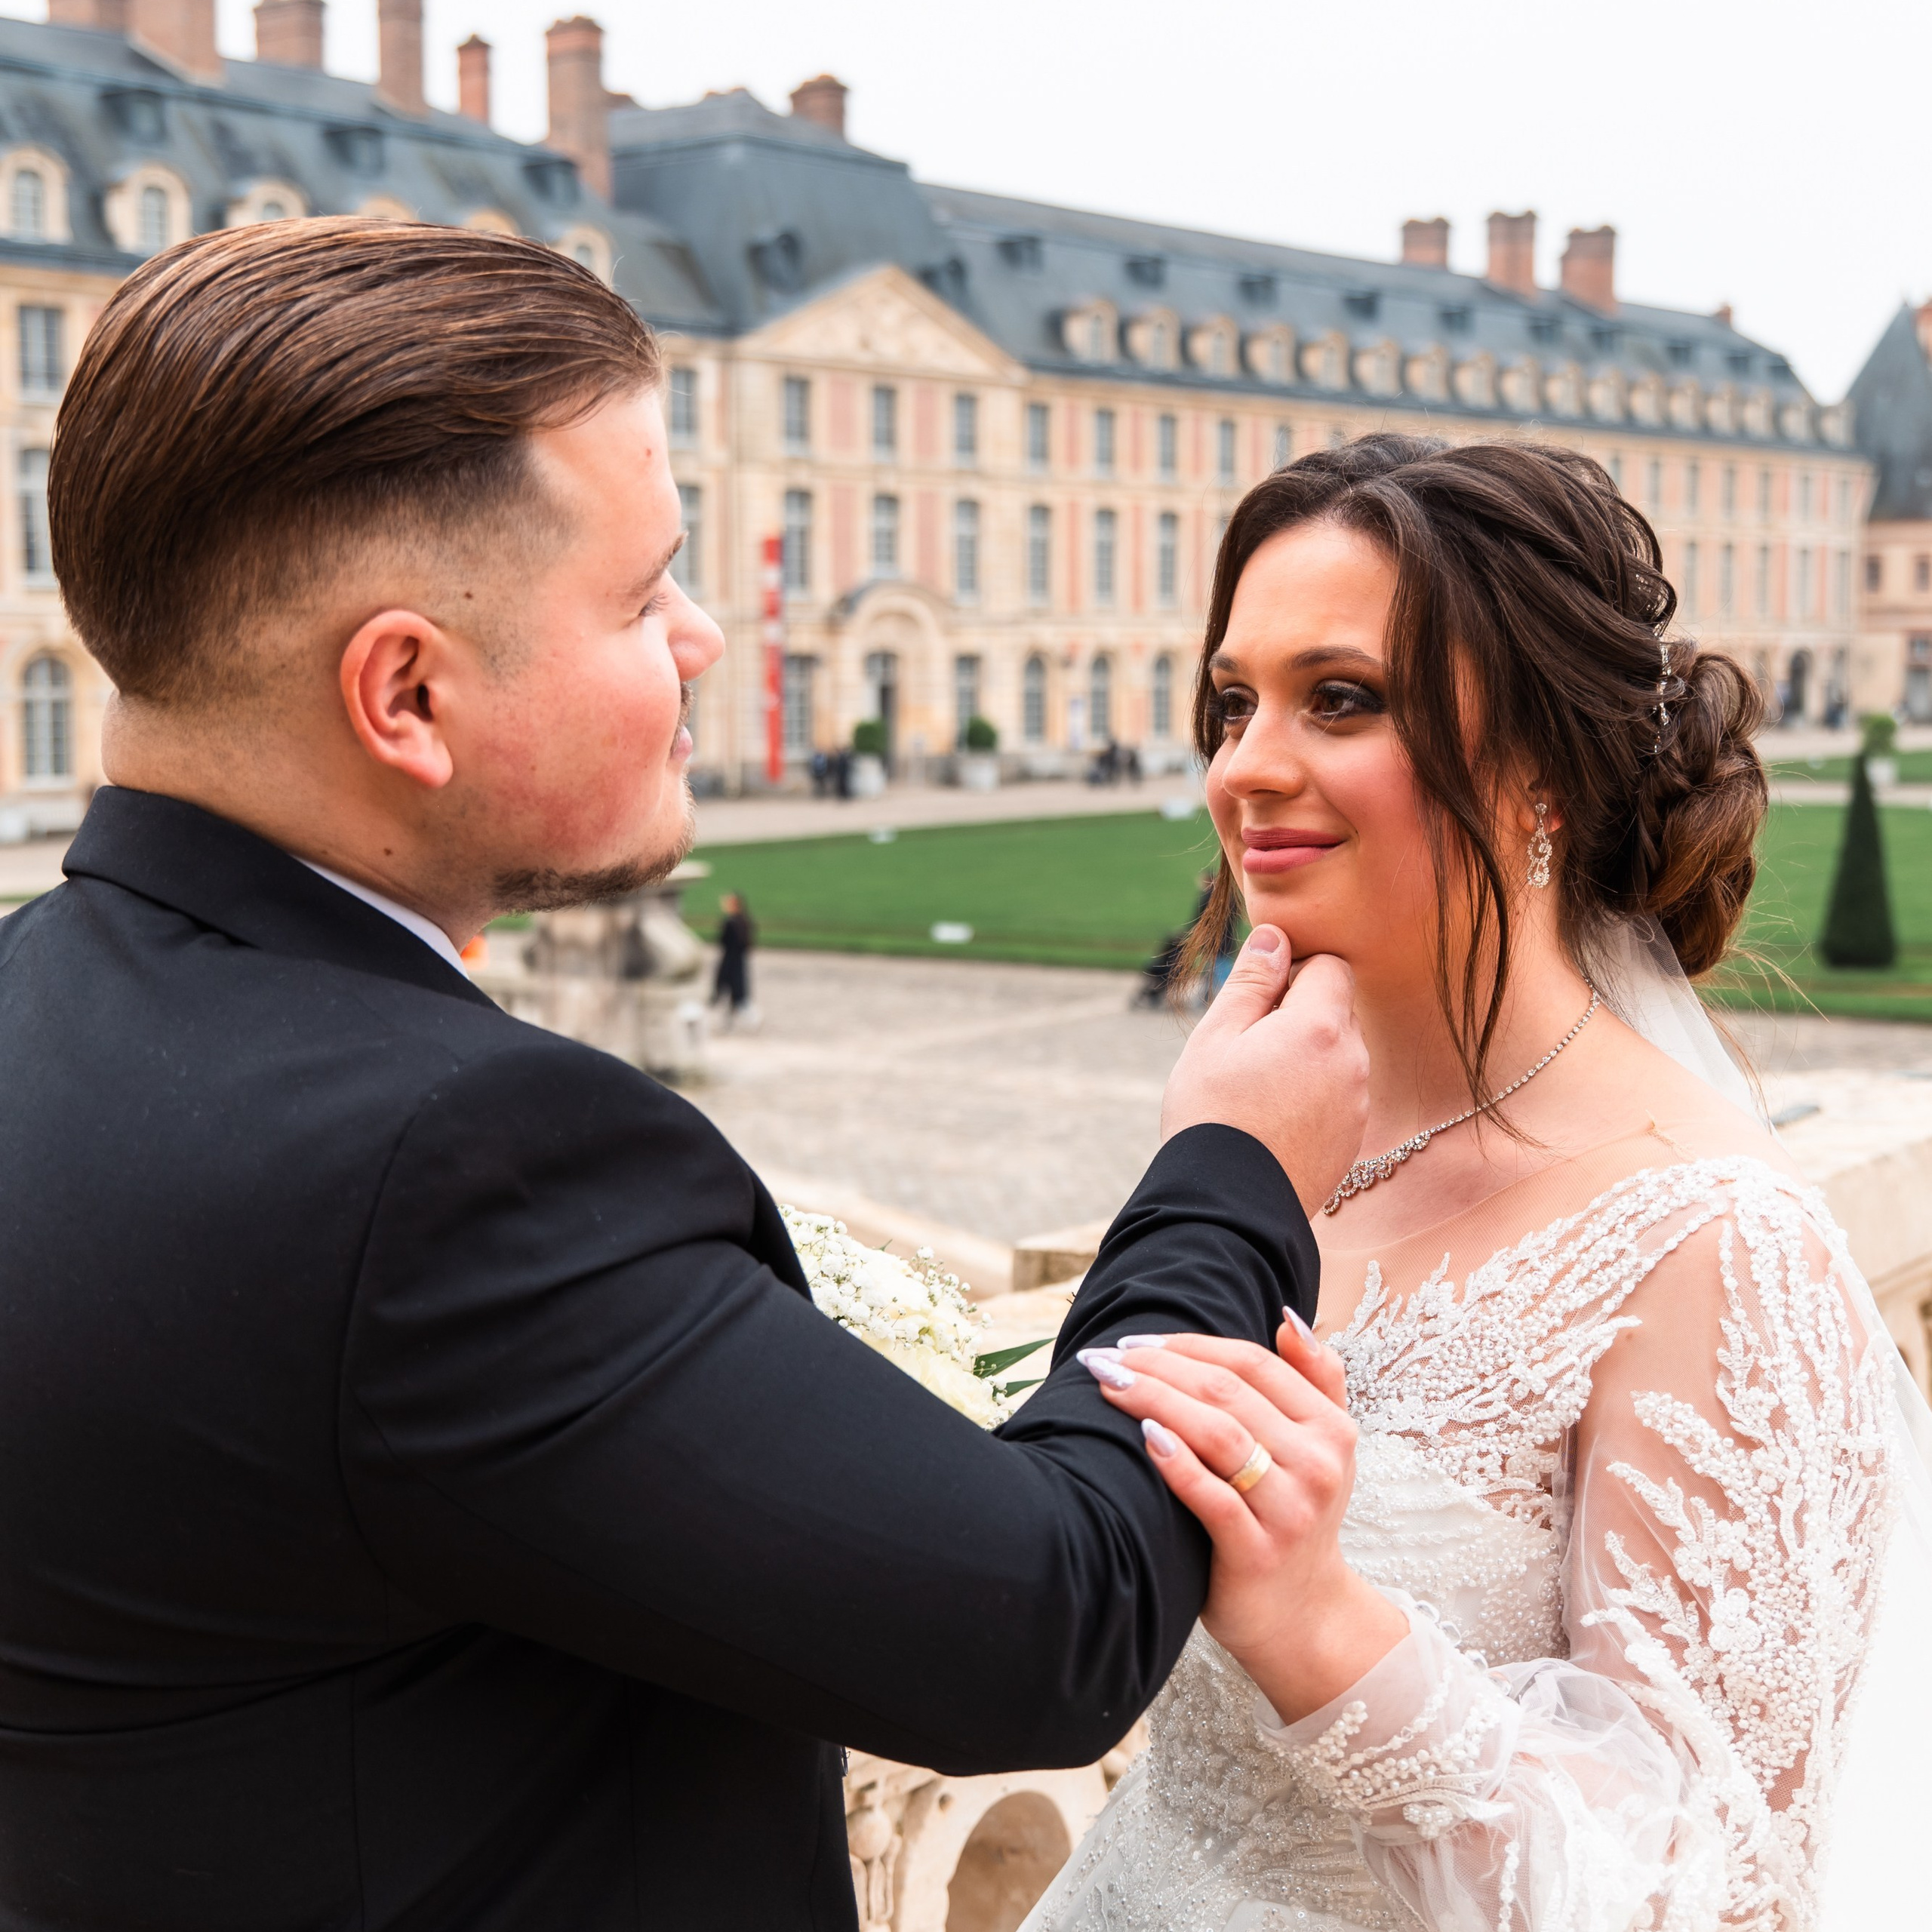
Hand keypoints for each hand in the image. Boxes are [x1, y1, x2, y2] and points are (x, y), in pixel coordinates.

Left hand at [1076, 1319, 1406, 1723]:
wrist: (1304, 1617)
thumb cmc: (1295, 1516)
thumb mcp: (1324, 1448)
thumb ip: (1317, 1378)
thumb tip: (1287, 1317)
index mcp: (1331, 1430)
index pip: (1253, 1364)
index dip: (1191, 1345)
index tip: (1138, 1341)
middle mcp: (1317, 1466)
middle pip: (1227, 1393)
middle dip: (1159, 1366)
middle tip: (1107, 1357)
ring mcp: (1289, 1512)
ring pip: (1218, 1435)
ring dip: (1155, 1399)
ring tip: (1109, 1384)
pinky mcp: (1256, 1554)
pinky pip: (1211, 1497)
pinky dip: (1176, 1461)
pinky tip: (1143, 1435)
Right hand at [1159, 928, 1367, 1219]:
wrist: (1228, 1207)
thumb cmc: (1212, 1116)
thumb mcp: (1215, 1038)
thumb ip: (1250, 981)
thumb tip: (1275, 936)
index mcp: (1320, 1027)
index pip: (1329, 966)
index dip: (1292, 974)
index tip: (1255, 1005)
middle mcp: (1352, 1061)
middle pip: (1336, 1009)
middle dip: (1299, 1015)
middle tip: (1248, 1050)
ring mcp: (1357, 1103)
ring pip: (1338, 1053)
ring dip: (1307, 1056)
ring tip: (1257, 1091)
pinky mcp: (1353, 1138)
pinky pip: (1339, 1094)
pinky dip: (1313, 1094)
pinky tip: (1273, 1120)